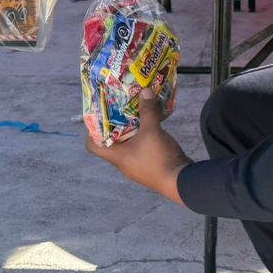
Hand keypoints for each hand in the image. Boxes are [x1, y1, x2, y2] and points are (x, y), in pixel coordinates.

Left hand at [88, 88, 191, 206]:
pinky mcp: (149, 166)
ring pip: (128, 145)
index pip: (92, 146)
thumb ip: (147, 111)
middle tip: (119, 108)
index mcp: (116, 156)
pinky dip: (142, 137)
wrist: (181, 181)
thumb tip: (145, 90)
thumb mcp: (152, 131)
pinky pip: (140, 148)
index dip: (91, 131)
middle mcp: (123, 162)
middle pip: (111, 142)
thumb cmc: (158, 158)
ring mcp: (136, 165)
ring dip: (130, 130)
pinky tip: (150, 126)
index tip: (98, 116)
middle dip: (115, 125)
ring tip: (135, 113)